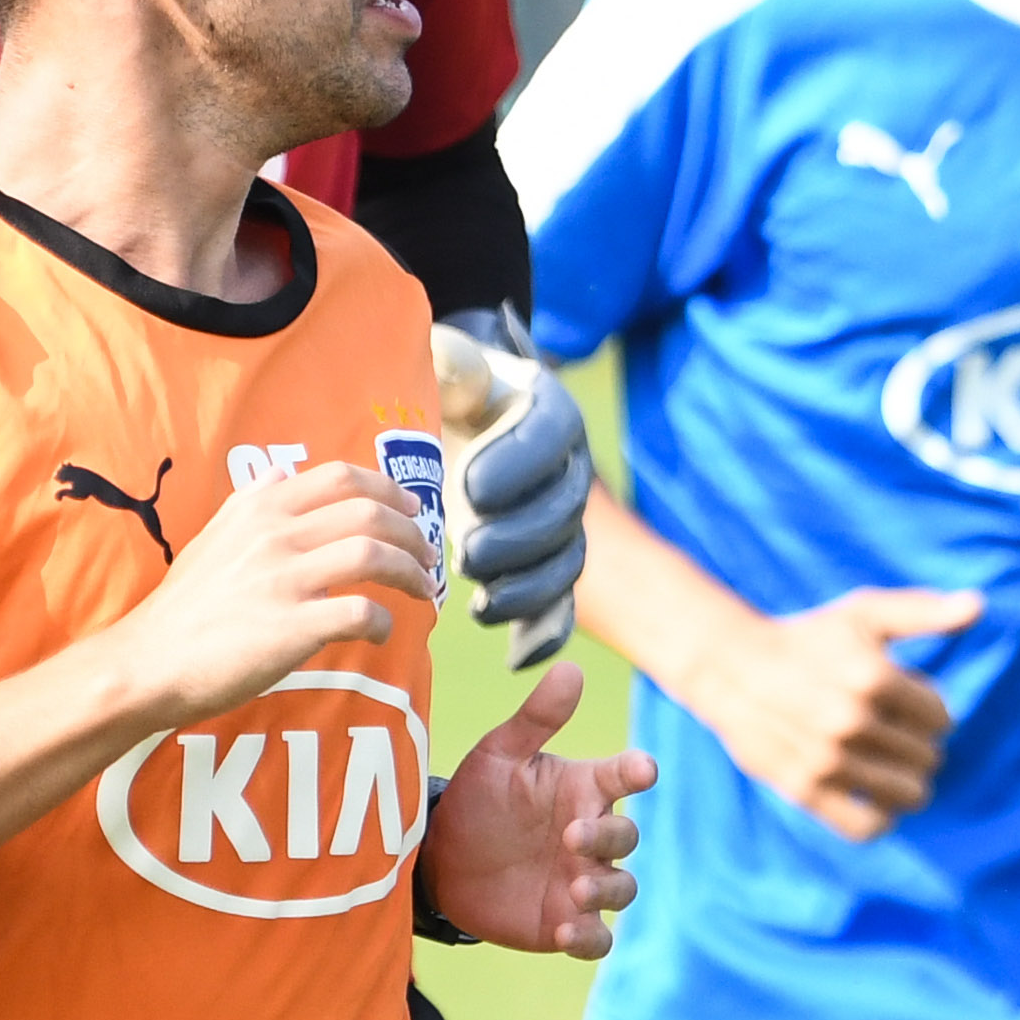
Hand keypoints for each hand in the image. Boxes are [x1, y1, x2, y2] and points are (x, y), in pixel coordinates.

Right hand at [108, 459, 435, 725]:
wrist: (147, 663)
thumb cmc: (183, 607)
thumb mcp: (210, 538)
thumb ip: (248, 505)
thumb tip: (280, 475)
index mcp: (260, 508)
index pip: (342, 478)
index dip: (388, 490)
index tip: (411, 509)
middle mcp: (275, 535)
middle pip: (370, 514)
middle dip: (412, 532)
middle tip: (427, 556)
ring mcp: (283, 580)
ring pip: (373, 555)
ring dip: (410, 572)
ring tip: (421, 589)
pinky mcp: (291, 627)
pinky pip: (359, 612)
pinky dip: (381, 621)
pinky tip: (379, 631)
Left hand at [424, 661, 653, 956]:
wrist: (439, 862)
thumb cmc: (477, 800)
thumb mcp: (499, 756)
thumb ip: (536, 719)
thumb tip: (571, 667)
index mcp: (584, 791)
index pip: (623, 777)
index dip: (636, 773)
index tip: (641, 770)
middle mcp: (592, 836)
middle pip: (625, 837)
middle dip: (607, 838)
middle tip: (572, 836)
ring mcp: (584, 882)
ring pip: (621, 888)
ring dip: (605, 890)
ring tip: (575, 891)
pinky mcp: (566, 924)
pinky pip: (596, 937)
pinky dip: (590, 937)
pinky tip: (567, 931)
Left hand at [436, 316, 590, 650]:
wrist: (462, 428)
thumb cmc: (451, 397)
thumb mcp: (450, 369)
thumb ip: (453, 366)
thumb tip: (452, 364)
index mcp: (551, 416)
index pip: (548, 438)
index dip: (517, 465)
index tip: (469, 485)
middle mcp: (568, 472)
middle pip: (561, 511)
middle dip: (518, 538)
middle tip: (469, 551)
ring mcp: (562, 524)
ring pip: (564, 562)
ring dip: (527, 588)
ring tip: (480, 601)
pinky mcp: (545, 566)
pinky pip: (559, 604)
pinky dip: (543, 632)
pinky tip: (515, 656)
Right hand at [679, 586, 981, 838]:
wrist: (731, 667)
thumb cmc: (809, 638)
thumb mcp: (865, 614)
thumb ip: (923, 612)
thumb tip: (979, 605)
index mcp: (873, 677)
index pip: (941, 717)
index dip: (929, 710)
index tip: (905, 700)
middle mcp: (851, 720)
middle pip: (928, 756)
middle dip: (918, 744)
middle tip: (890, 731)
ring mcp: (827, 759)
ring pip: (909, 794)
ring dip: (908, 781)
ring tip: (890, 764)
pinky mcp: (804, 789)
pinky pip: (867, 826)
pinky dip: (881, 817)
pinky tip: (875, 797)